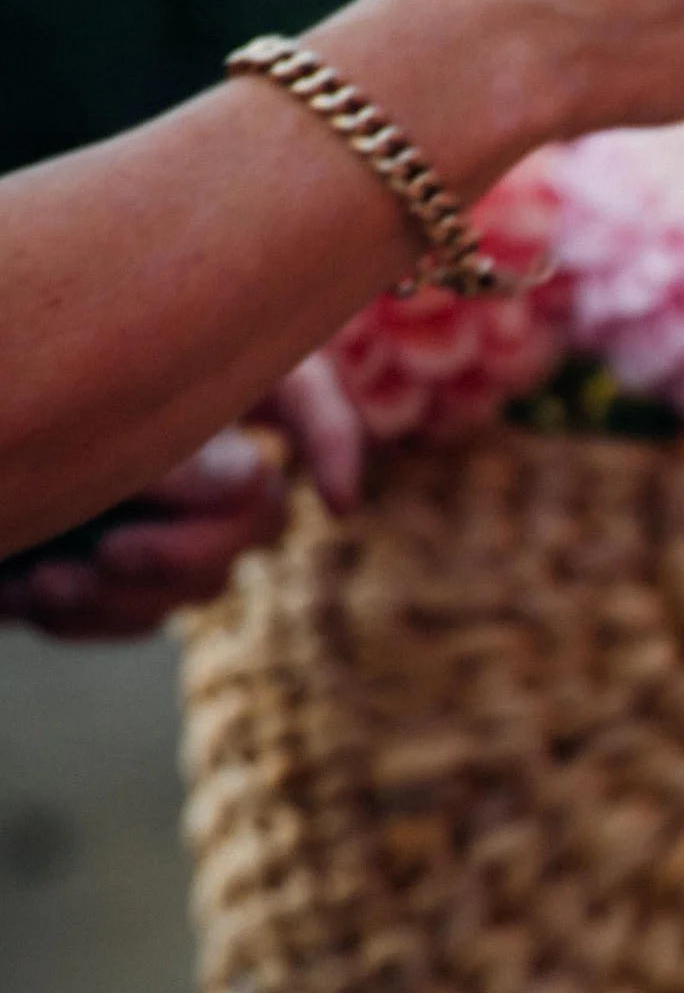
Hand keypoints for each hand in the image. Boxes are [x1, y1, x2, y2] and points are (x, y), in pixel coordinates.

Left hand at [0, 363, 363, 640]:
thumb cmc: (8, 386)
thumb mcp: (92, 411)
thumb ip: (178, 447)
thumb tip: (264, 485)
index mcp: (197, 375)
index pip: (301, 389)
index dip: (334, 438)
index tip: (342, 503)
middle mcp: (195, 447)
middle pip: (260, 512)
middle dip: (189, 547)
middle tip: (113, 550)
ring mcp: (159, 518)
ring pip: (204, 583)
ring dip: (131, 593)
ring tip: (52, 582)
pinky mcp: (113, 576)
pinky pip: (138, 617)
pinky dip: (88, 617)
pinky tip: (30, 595)